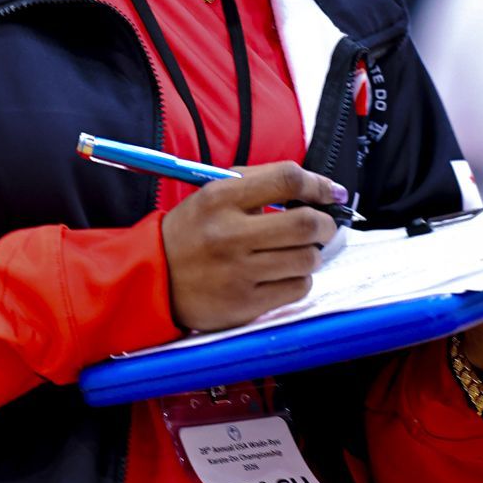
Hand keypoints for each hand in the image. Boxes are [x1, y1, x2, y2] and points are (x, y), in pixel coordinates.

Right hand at [161, 161, 347, 332]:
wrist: (151, 278)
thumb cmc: (191, 234)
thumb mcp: (213, 196)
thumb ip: (260, 184)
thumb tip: (319, 189)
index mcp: (221, 199)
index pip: (286, 179)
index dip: (318, 184)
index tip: (330, 192)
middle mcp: (229, 234)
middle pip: (306, 224)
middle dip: (325, 224)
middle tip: (321, 227)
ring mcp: (238, 272)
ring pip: (307, 259)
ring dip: (311, 255)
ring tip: (295, 253)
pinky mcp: (245, 304)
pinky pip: (297, 289)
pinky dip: (299, 280)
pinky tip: (281, 275)